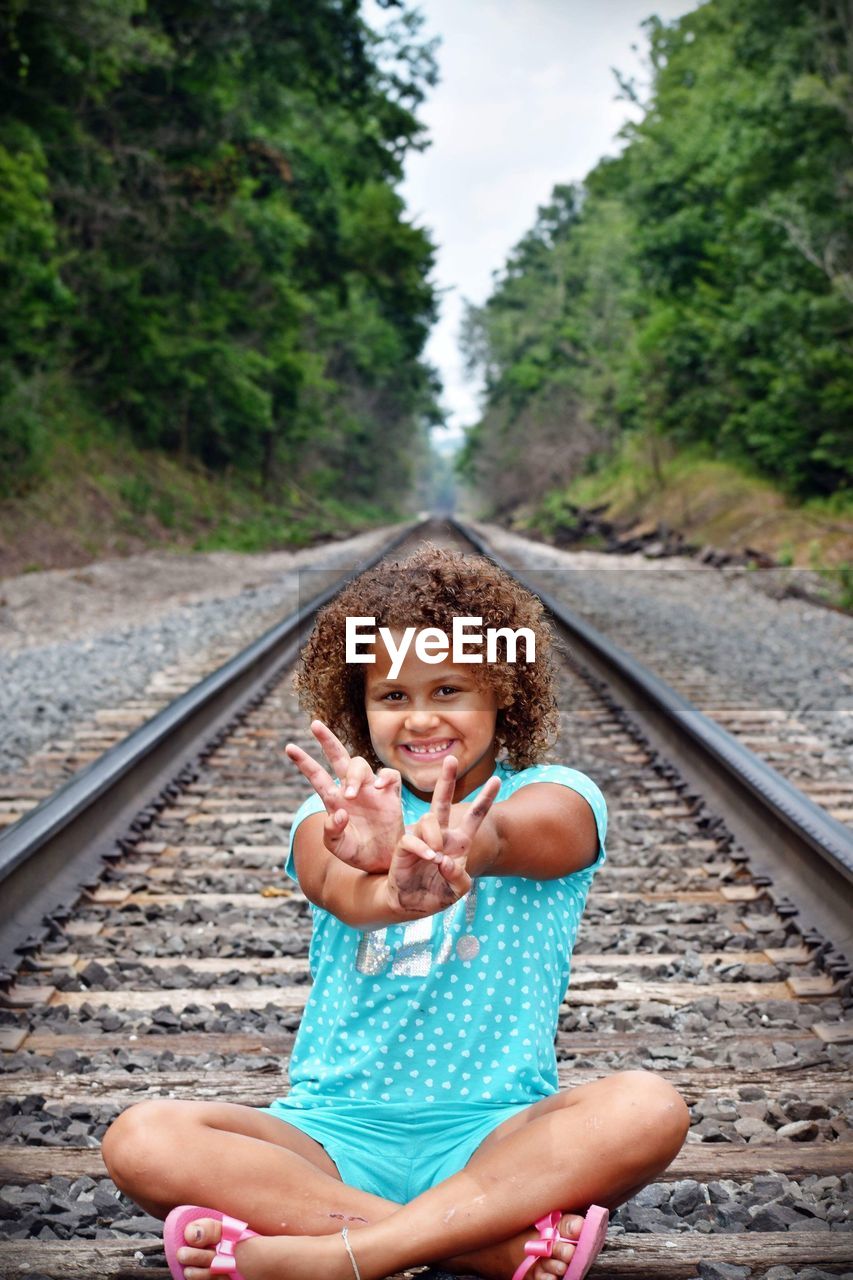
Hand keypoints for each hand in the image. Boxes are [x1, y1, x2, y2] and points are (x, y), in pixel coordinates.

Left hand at [284, 720, 402, 872]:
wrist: (383, 862)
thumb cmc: (358, 852)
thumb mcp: (338, 847)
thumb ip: (332, 832)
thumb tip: (339, 812)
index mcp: (334, 800)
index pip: (317, 776)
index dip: (303, 762)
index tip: (288, 747)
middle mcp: (351, 789)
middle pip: (338, 757)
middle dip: (326, 740)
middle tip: (314, 725)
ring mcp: (371, 789)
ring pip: (360, 764)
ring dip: (354, 775)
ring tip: (351, 794)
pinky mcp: (390, 794)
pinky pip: (389, 775)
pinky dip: (386, 776)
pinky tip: (380, 786)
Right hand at [387, 755, 500, 913]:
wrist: (412, 903)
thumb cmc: (437, 893)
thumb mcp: (457, 890)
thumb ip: (459, 878)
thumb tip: (444, 860)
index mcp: (458, 842)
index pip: (474, 816)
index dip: (485, 799)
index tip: (496, 780)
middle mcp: (440, 835)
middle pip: (442, 801)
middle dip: (447, 779)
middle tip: (451, 758)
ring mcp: (422, 839)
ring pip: (429, 819)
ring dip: (435, 838)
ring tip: (436, 858)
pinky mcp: (404, 847)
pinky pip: (412, 839)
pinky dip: (422, 849)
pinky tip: (429, 859)